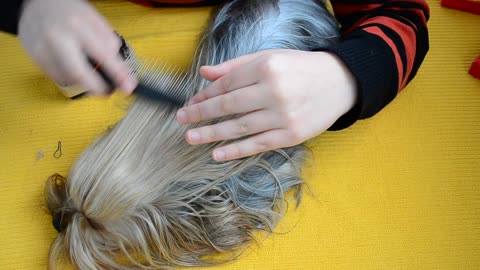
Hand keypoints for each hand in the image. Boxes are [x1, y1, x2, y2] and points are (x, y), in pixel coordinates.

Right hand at [18, 0, 136, 94]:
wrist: (37, 4)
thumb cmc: (70, 12)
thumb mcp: (95, 20)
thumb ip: (108, 42)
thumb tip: (117, 69)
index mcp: (78, 24)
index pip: (103, 55)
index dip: (118, 74)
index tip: (128, 87)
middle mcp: (58, 38)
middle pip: (80, 74)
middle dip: (97, 88)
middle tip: (107, 91)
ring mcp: (44, 49)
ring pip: (69, 80)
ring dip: (84, 83)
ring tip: (90, 73)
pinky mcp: (36, 59)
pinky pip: (58, 78)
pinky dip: (71, 78)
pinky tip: (74, 67)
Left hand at [176, 49, 357, 160]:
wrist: (339, 83)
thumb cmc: (300, 68)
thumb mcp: (269, 58)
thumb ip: (236, 66)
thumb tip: (204, 73)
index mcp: (266, 68)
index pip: (227, 84)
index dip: (205, 94)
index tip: (191, 102)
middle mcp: (273, 91)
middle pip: (228, 106)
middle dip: (201, 113)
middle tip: (181, 120)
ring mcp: (282, 116)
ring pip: (239, 127)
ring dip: (211, 134)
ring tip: (191, 137)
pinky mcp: (291, 135)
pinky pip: (257, 145)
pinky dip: (235, 151)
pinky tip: (217, 154)